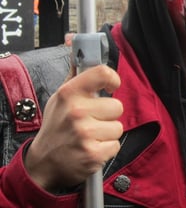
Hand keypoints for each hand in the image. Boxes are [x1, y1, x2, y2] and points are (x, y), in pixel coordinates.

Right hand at [24, 65, 122, 191]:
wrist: (43, 162)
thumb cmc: (56, 126)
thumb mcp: (60, 98)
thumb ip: (75, 74)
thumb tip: (76, 46)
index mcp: (69, 93)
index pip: (102, 73)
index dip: (113, 79)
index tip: (111, 86)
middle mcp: (77, 111)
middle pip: (117, 106)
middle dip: (108, 115)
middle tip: (93, 120)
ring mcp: (85, 134)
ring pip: (118, 127)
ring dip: (107, 133)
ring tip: (91, 135)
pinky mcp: (93, 154)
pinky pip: (115, 145)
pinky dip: (106, 149)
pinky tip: (91, 148)